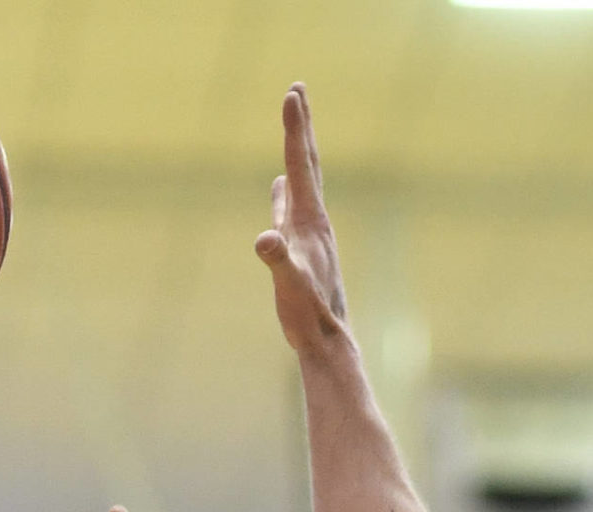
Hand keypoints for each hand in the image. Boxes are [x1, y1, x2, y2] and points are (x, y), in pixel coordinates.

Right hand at [255, 84, 348, 357]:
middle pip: (307, 164)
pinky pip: (292, 209)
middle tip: (298, 90)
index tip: (292, 92)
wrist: (326, 340)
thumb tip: (265, 240)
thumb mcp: (289, 285)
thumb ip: (279, 260)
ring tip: (295, 128)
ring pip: (302, 183)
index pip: (299, 165)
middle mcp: (313, 221)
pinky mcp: (303, 249)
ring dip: (296, 153)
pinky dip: (285, 190)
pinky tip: (280, 186)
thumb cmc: (307, 314)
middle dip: (301, 126)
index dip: (295, 128)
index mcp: (309, 220)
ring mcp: (309, 234)